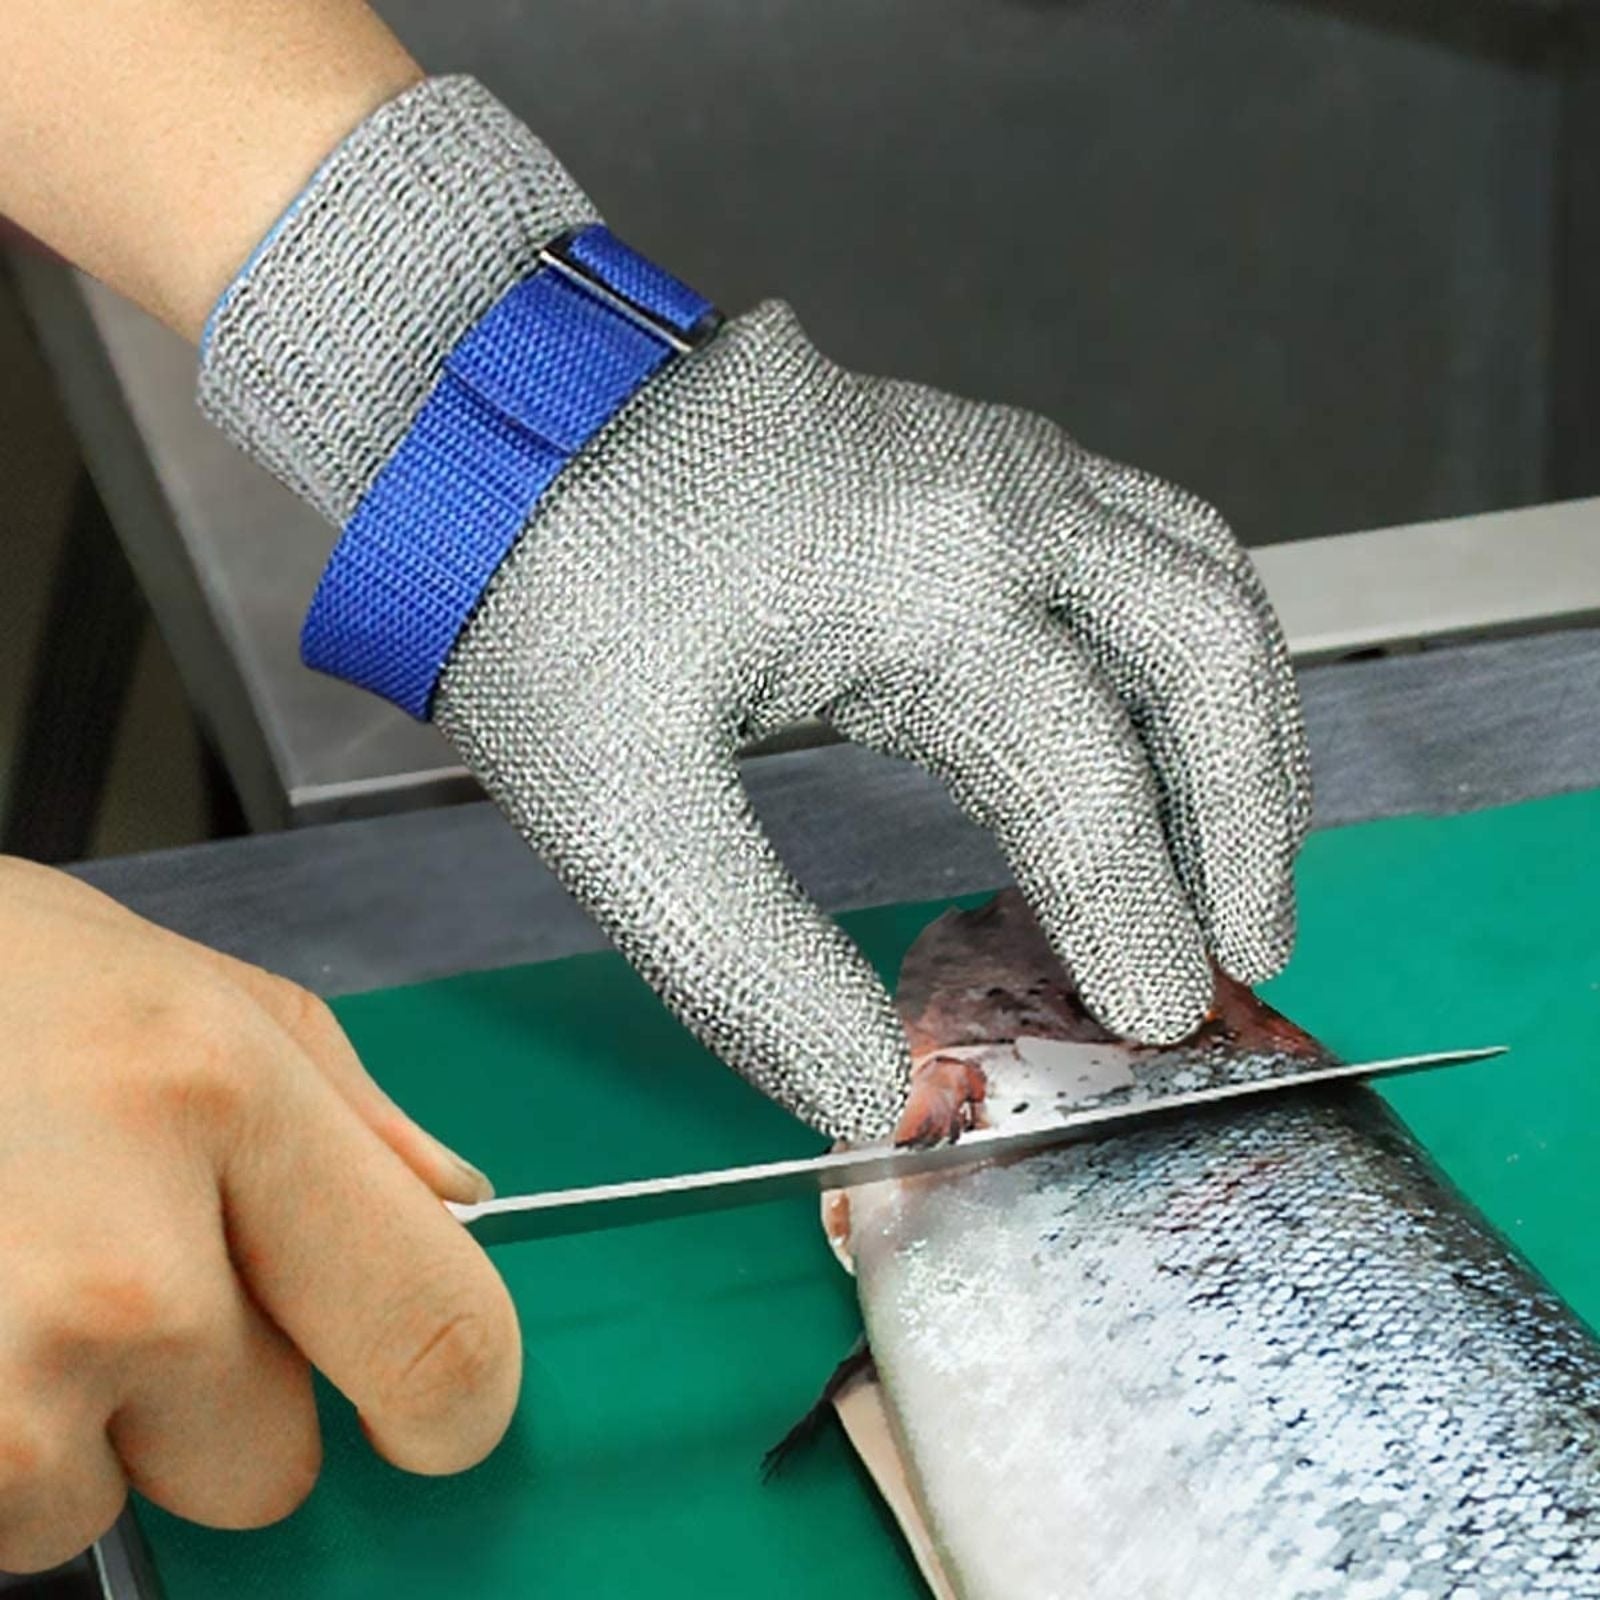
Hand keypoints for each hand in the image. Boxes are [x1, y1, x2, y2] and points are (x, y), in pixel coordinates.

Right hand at [0, 859, 517, 1572]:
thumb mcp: (197, 989)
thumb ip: (349, 1110)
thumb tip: (454, 1208)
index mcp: (220, 1101)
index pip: (438, 1333)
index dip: (456, 1397)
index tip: (437, 1409)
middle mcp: (118, 1270)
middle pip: (275, 1466)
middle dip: (220, 1396)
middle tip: (128, 1276)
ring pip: (113, 1507)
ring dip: (80, 1428)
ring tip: (17, 1281)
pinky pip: (6, 1527)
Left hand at [199, 77, 1310, 1146]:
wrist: (494, 430)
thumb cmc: (545, 594)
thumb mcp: (621, 804)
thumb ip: (751, 966)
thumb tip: (871, 1095)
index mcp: (922, 580)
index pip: (1082, 773)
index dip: (1133, 912)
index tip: (1154, 1016)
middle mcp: (993, 498)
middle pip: (1201, 648)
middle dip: (1243, 812)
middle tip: (1246, 945)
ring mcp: (993, 456)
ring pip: (1197, 574)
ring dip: (1239, 718)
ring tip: (1243, 844)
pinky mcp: (970, 452)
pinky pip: (1142, 532)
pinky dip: (1183, 638)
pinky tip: (1163, 713)